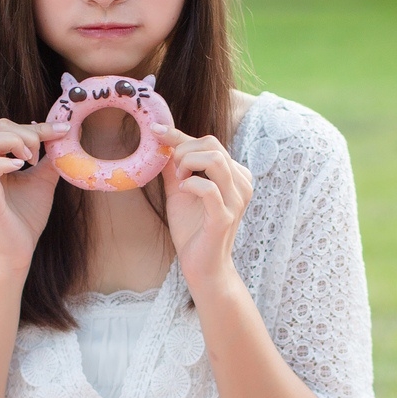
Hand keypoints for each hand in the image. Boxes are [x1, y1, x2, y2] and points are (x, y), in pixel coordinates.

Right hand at [0, 118, 66, 275]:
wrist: (16, 250)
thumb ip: (50, 158)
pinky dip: (5, 163)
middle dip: (27, 133)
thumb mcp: (42, 180)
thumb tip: (65, 136)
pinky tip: (23, 166)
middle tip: (42, 154)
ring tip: (32, 159)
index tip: (63, 129)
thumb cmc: (25, 217)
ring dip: (15, 142)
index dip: (37, 127)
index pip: (8, 128)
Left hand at [159, 126, 250, 297]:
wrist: (202, 267)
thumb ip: (174, 168)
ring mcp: (236, 200)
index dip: (179, 134)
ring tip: (179, 180)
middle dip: (184, 150)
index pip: (210, 142)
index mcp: (234, 175)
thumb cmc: (193, 229)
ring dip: (188, 163)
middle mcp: (241, 184)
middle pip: (213, 145)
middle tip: (172, 170)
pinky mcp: (225, 217)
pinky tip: (183, 191)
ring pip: (215, 160)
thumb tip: (160, 143)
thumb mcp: (180, 191)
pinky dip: (191, 184)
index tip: (155, 130)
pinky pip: (209, 188)